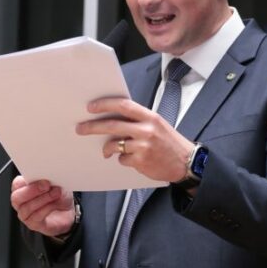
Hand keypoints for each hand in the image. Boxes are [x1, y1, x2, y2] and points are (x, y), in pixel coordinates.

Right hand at [10, 176, 74, 236]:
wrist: (68, 211)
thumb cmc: (58, 195)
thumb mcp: (56, 183)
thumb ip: (47, 179)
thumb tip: (47, 175)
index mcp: (22, 188)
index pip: (17, 184)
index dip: (26, 180)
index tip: (39, 175)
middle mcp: (21, 202)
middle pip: (17, 197)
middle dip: (32, 190)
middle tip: (46, 185)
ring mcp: (25, 215)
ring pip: (27, 208)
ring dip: (44, 199)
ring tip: (56, 192)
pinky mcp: (33, 224)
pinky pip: (36, 217)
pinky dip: (48, 208)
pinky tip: (55, 203)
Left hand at [76, 97, 193, 182]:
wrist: (186, 162)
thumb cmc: (169, 142)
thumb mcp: (157, 124)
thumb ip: (138, 120)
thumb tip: (113, 117)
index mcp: (150, 117)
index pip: (123, 105)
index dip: (105, 105)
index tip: (91, 107)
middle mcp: (146, 130)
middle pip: (112, 125)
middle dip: (93, 127)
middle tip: (81, 128)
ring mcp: (143, 146)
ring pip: (114, 144)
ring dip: (108, 148)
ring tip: (107, 151)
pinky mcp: (141, 161)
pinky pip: (122, 159)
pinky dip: (123, 159)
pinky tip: (132, 159)